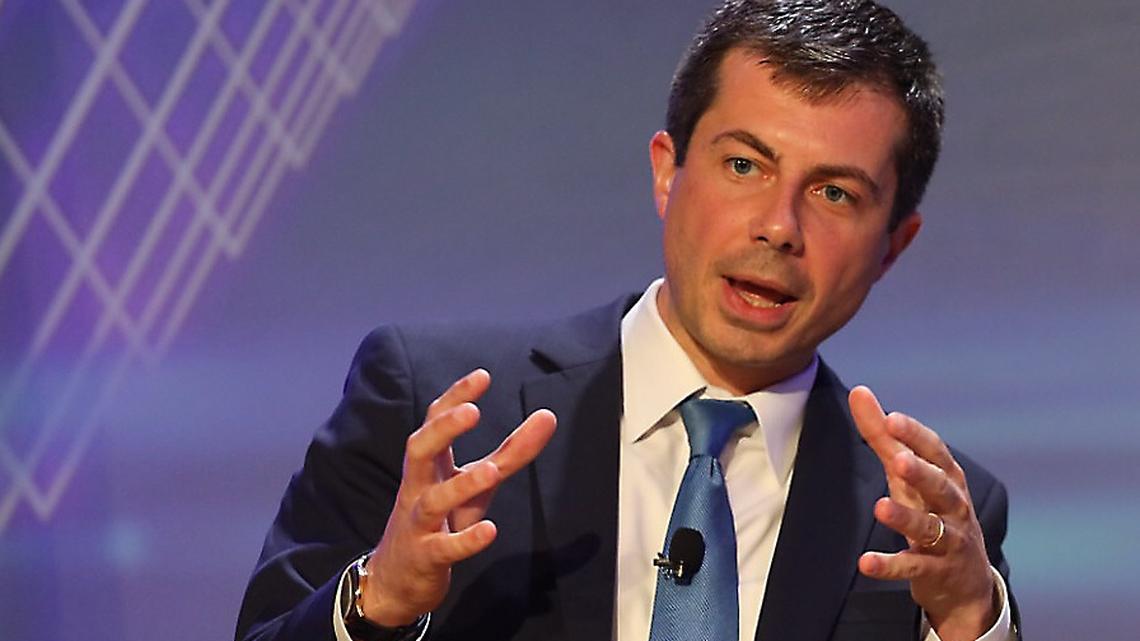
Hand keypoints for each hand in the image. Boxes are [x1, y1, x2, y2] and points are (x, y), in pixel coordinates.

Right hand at [361, 368, 556, 625]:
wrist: (397, 580)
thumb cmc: (442, 521)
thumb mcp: (478, 485)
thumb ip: (511, 452)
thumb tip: (548, 416)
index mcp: (430, 465)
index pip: (433, 422)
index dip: (455, 397)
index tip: (482, 376)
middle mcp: (419, 488)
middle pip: (419, 450)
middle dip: (443, 430)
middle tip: (472, 411)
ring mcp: (419, 523)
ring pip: (433, 500)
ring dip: (461, 485)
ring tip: (491, 471)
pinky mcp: (426, 557)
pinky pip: (443, 548)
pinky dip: (465, 541)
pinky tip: (490, 531)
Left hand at [849, 386, 997, 640]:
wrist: (966, 581)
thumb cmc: (933, 511)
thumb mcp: (907, 474)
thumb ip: (883, 436)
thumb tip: (859, 392)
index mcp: (948, 478)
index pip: (936, 452)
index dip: (915, 436)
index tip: (892, 419)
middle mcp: (954, 506)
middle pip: (940, 487)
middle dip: (922, 473)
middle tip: (899, 460)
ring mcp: (949, 541)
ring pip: (929, 528)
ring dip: (906, 518)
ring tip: (881, 508)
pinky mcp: (937, 572)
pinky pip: (913, 567)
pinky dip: (890, 565)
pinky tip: (866, 562)